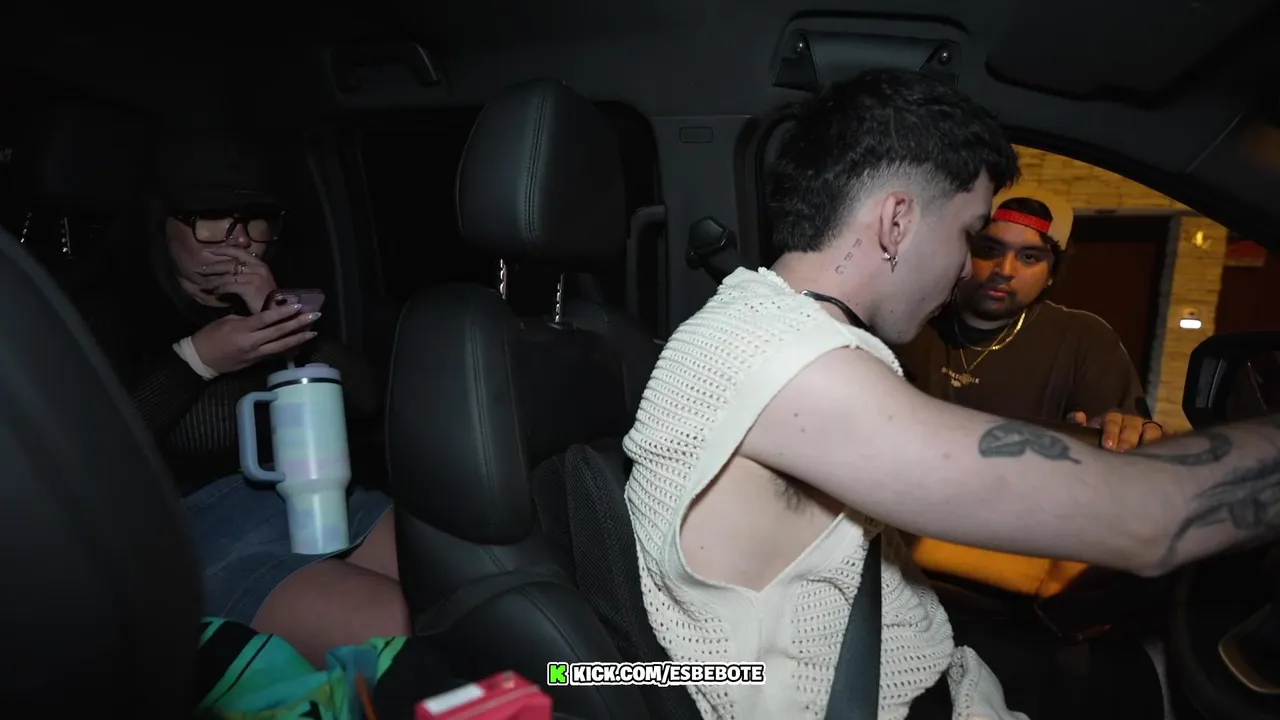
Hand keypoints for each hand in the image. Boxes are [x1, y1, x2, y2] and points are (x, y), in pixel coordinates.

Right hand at [191, 301, 320, 374]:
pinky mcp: (256, 362)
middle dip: (298, 324)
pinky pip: (275, 354)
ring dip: (299, 339)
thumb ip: (247, 319)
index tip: (298, 306)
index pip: (267, 318)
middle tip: (315, 316)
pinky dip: (288, 348)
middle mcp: (252, 343)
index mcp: (242, 329)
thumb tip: (263, 317)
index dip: (283, 312)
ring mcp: (256, 354)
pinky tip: (299, 343)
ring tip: (314, 332)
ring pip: (281, 346)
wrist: (200, 360)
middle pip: (279, 332)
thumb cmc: (210, 336)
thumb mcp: (226, 321)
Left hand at [197, 246, 277, 312]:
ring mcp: (254, 277)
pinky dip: (220, 289)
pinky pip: (229, 286)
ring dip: (213, 280)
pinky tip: (215, 293)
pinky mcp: (249, 288)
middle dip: (213, 266)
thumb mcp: (260, 281)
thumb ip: (248, 272)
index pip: (238, 251)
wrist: (277, 312)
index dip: (223, 250)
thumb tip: (231, 270)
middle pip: (230, 263)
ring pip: (227, 275)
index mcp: (260, 264)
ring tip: (204, 285)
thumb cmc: (268, 299)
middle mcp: (257, 268)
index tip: (210, 251)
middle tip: (200, 270)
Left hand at [1065, 410, 1162, 451]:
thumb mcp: (1084, 433)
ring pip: (1151, 428)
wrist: (1112, 451)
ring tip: (1147, 451)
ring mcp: (1147, 428)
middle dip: (1128, 438)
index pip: (1112, 420)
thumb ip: (1076, 425)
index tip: (1108, 445)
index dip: (1111, 431)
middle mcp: (1131, 421)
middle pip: (1133, 425)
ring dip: (1150, 438)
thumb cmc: (1097, 442)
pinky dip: (1169, 438)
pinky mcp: (1161, 436)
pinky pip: (1167, 435)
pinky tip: (1170, 446)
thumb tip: (1079, 416)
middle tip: (1123, 452)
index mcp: (1111, 419)